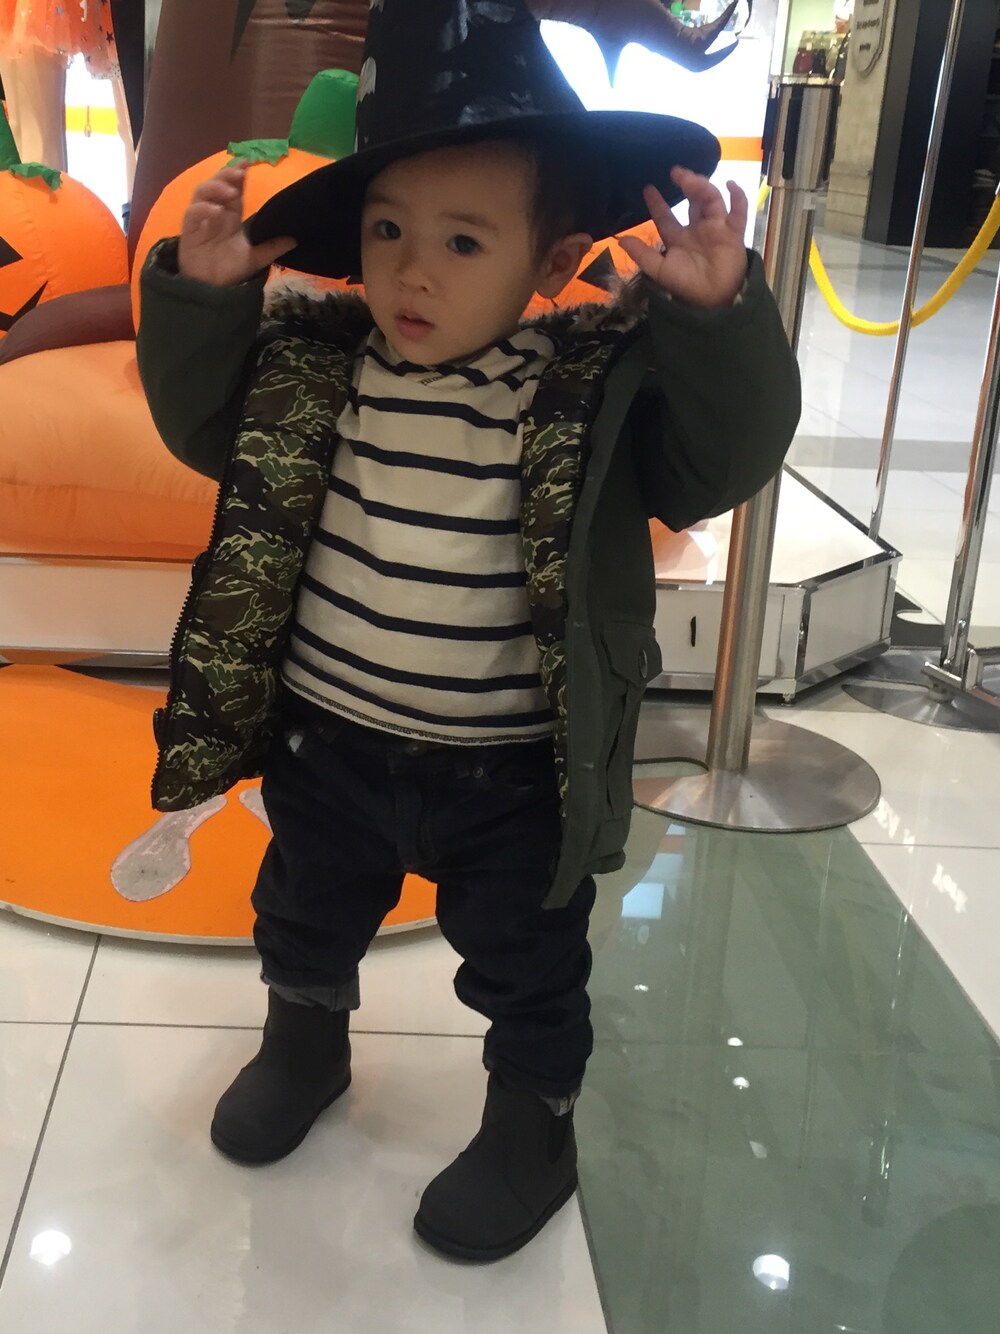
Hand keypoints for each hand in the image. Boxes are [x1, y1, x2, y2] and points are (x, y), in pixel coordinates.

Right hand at [177, 162, 295, 286]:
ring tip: (230, 193)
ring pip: (201, 192)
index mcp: (230, 216)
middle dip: (226, 174)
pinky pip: (192, 213)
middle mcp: (215, 213)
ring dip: (215, 188)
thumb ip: (273, 247)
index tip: (248, 162)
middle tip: (240, 172)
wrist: (212, 289)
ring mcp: (200, 220)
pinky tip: (215, 211)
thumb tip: (296, 240)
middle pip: (216, 184)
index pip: (234, 188)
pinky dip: (203, 209)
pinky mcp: (189, 231)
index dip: (238, 174)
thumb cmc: (230, 271)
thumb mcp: (256, 258)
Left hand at [617, 168, 748, 308]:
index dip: (657, 203)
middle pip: (692, 200)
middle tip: (676, 172)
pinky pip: (739, 211)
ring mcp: (716, 228)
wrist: (712, 298)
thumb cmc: (686, 285)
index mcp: (678, 238)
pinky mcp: (734, 232)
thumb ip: (642, 254)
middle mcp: (697, 229)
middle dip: (686, 184)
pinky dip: (738, 197)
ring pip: (712, 200)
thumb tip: (619, 239)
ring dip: (703, 187)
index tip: (648, 188)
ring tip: (693, 179)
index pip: (665, 216)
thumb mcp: (660, 270)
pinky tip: (730, 184)